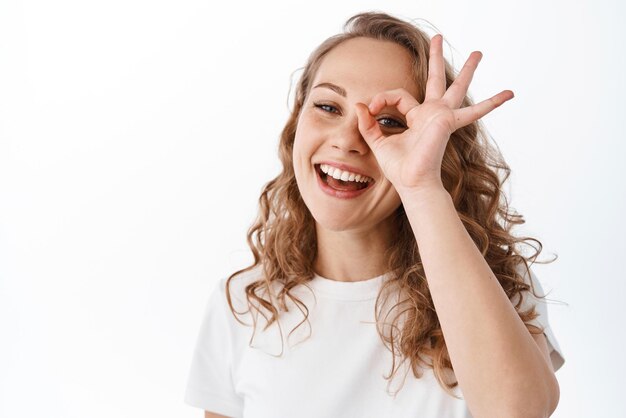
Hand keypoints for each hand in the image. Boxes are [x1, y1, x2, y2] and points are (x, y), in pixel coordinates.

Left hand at [354, 34, 513, 194]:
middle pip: (435, 80)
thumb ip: (368, 123)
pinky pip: (474, 111)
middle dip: (435, 58)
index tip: (369, 109)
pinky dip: (492, 104)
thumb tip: (358, 105)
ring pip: (456, 87)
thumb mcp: (378, 141)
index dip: (381, 99)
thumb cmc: (399, 167)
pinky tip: (509, 94)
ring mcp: (443, 116)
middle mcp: (432, 113)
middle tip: (437, 37)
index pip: (399, 96)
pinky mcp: (448, 122)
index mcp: (417, 117)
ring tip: (478, 52)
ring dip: (467, 69)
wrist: (412, 182)